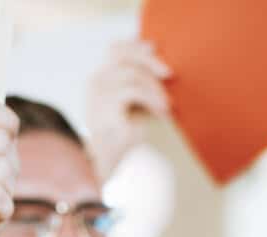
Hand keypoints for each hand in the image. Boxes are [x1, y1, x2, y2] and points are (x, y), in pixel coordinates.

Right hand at [85, 40, 170, 180]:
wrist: (110, 161)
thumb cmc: (126, 133)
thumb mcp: (136, 103)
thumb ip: (141, 83)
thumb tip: (161, 64)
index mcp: (101, 78)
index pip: (116, 49)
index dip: (135, 45)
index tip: (154, 47)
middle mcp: (96, 82)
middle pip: (123, 56)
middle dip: (149, 61)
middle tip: (170, 74)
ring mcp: (98, 93)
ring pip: (132, 74)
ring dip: (155, 88)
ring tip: (167, 105)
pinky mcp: (105, 106)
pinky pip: (134, 91)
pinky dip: (152, 99)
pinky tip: (162, 112)